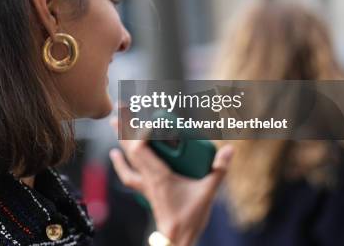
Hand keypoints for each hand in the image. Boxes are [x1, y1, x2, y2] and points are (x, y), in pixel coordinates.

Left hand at [109, 120, 233, 245]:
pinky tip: (115, 155)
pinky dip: (120, 163)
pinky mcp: (145, 190)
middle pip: (130, 149)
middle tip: (120, 110)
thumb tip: (228, 150)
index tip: (150, 120)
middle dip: (125, 129)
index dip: (141, 132)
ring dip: (121, 140)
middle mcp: (148, 178)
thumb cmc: (190, 217)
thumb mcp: (208, 192)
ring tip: (114, 125)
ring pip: (127, 159)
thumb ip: (219, 171)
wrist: (176, 239)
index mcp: (159, 176)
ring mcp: (144, 185)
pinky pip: (128, 174)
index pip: (141, 149)